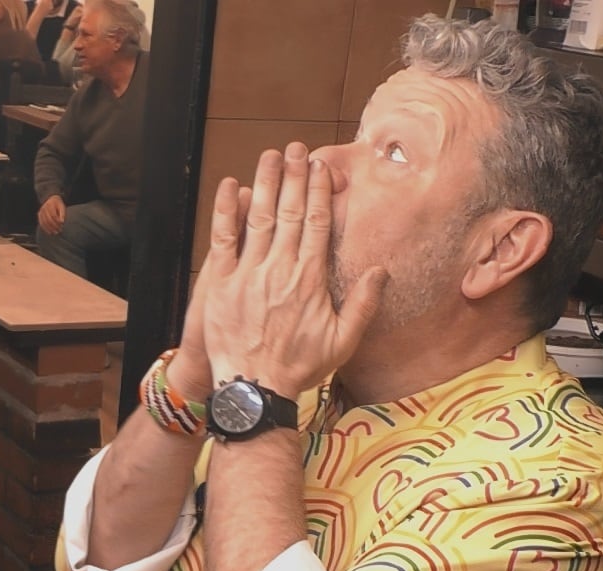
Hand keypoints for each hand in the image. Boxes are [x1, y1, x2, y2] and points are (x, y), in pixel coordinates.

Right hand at [38, 194, 66, 235]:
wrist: (51, 199)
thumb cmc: (58, 204)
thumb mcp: (62, 206)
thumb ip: (63, 214)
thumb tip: (62, 222)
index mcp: (50, 205)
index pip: (53, 215)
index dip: (57, 221)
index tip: (62, 224)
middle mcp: (44, 208)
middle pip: (49, 219)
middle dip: (54, 226)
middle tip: (60, 230)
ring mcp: (41, 212)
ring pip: (44, 222)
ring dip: (50, 229)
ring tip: (55, 233)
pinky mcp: (39, 215)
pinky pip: (41, 223)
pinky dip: (45, 229)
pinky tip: (50, 232)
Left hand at [196, 143, 387, 395]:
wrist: (254, 390)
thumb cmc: (299, 368)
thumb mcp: (342, 341)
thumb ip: (363, 304)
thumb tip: (382, 271)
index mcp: (310, 279)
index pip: (316, 223)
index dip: (319, 192)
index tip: (321, 168)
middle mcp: (280, 269)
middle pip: (290, 211)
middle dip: (295, 176)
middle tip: (298, 149)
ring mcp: (248, 274)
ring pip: (259, 217)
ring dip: (266, 182)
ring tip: (271, 155)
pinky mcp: (221, 283)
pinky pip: (224, 239)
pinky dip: (227, 211)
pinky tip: (230, 186)